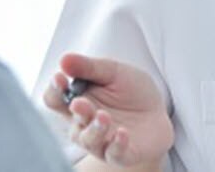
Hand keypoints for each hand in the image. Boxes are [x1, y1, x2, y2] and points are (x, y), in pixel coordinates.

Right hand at [42, 53, 173, 168]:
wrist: (159, 112)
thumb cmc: (132, 92)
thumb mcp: (114, 72)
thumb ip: (89, 67)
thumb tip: (64, 59)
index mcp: (78, 100)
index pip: (56, 99)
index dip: (54, 90)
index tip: (59, 78)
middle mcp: (84, 124)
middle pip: (72, 120)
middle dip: (76, 110)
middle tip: (79, 102)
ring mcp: (102, 141)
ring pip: (89, 141)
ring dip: (94, 129)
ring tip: (103, 116)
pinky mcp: (121, 155)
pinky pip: (114, 154)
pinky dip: (116, 144)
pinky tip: (122, 133)